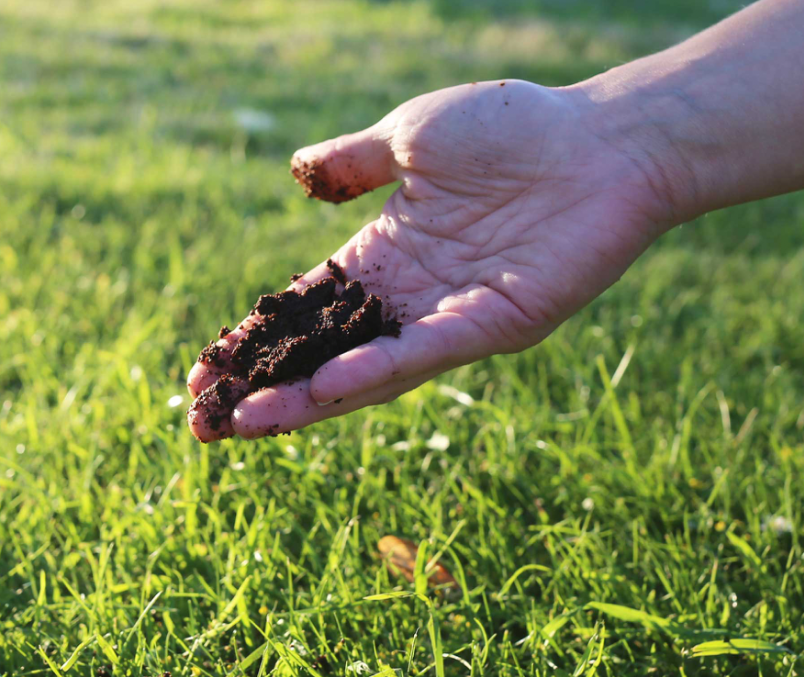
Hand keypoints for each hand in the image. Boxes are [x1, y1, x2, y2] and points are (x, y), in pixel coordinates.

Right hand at [187, 79, 674, 440]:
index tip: (202, 369)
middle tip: (205, 421)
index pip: (305, 309)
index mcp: (385, 254)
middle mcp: (409, 297)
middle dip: (266, 387)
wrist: (601, 140)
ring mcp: (449, 316)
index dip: (255, 340)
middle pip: (324, 353)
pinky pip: (426, 352)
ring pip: (366, 369)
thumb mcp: (411, 136)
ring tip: (248, 421)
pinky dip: (377, 370)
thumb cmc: (514, 129)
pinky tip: (328, 384)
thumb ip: (353, 163)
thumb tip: (297, 176)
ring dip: (307, 397)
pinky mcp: (494, 324)